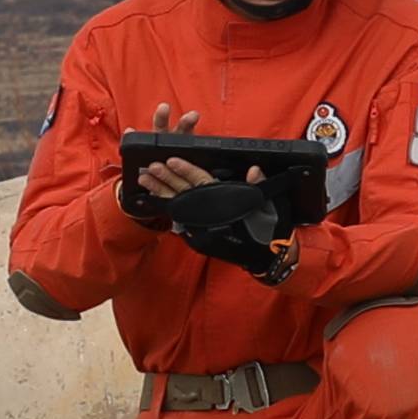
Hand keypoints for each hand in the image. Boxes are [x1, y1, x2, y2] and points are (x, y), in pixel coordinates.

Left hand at [121, 142, 296, 275]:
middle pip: (184, 194)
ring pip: (177, 206)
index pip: (203, 185)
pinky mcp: (199, 237)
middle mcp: (211, 219)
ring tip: (145, 178)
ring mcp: (203, 229)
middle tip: (150, 167)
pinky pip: (179, 218)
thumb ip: (259, 187)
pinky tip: (153, 196)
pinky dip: (166, 206)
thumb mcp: (272, 206)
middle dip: (166, 180)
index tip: (172, 161)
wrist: (269, 257)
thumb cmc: (272, 228)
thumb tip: (253, 170)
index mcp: (227, 207)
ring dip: (160, 192)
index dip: (187, 172)